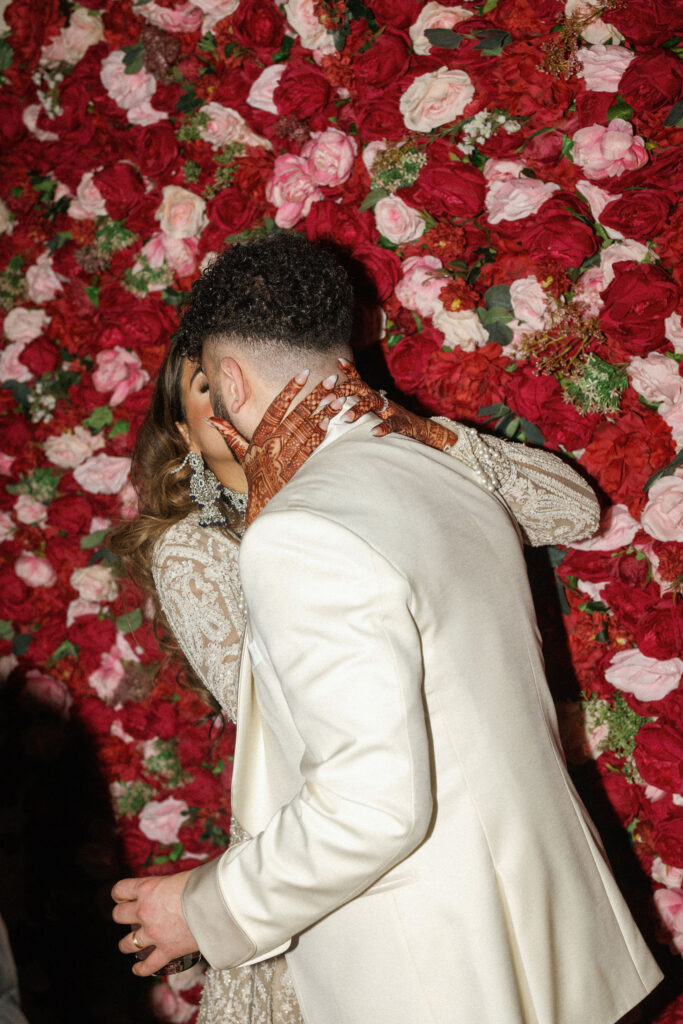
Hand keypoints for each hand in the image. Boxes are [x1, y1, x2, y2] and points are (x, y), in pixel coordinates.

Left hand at [111, 871, 196, 976]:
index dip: (119, 894)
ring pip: (127, 943)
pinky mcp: (167, 951)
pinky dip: (141, 968)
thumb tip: (175, 887)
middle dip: (122, 915)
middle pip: (118, 915)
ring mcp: (154, 933)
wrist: (219, 903)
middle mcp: (145, 911)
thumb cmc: (204, 883)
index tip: (123, 897)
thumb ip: (170, 884)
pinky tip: (137, 968)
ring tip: (130, 943)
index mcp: (147, 889)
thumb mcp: (181, 876)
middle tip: (130, 917)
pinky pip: (147, 965)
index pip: (120, 890)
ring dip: (127, 943)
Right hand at [211, 369, 385, 524]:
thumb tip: (210, 419)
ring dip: (322, 413)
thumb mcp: (240, 454)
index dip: (289, 390)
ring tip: (337, 399)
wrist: (263, 503)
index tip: (303, 374)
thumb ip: (228, 434)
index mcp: (260, 437)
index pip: (275, 408)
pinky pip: (309, 448)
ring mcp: (285, 457)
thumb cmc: (254, 476)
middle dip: (314, 396)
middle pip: (295, 415)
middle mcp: (272, 445)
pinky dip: (318, 435)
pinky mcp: (296, 468)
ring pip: (306, 430)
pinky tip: (329, 422)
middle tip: (331, 380)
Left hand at [336, 359, 457, 449]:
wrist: (418, 428)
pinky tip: (374, 433)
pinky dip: (383, 427)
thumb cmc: (389, 419)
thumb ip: (357, 405)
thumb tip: (335, 404)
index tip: (338, 361)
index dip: (349, 369)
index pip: (358, 380)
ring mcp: (390, 408)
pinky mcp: (400, 422)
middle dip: (342, 391)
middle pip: (360, 388)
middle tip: (325, 401)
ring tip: (344, 419)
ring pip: (373, 402)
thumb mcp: (373, 410)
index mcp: (371, 395)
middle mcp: (379, 398)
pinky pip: (392, 423)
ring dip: (358, 409)